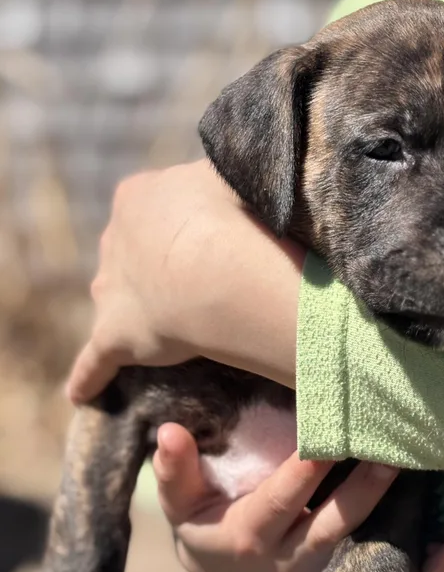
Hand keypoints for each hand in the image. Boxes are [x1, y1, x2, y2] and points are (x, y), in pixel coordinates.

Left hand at [67, 160, 303, 403]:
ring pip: (114, 295)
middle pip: (131, 251)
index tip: (211, 236)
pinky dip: (89, 376)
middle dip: (156, 263)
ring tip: (164, 324)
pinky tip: (81, 393)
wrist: (220, 265)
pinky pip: (95, 361)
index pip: (153, 206)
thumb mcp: (227, 178)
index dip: (183, 223)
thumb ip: (216, 185)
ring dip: (135, 307)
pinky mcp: (114, 335)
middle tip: (199, 279)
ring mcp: (110, 287)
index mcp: (138, 196)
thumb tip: (224, 190)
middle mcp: (115, 238)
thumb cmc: (232, 216)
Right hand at [154, 423, 443, 571]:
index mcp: (248, 535)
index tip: (328, 434)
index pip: (281, 498)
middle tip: (395, 453)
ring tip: (430, 494)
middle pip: (332, 526)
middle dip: (363, 490)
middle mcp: (289, 562)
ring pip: (364, 557)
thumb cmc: (206, 524)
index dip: (305, 469)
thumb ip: (175, 469)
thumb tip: (169, 431)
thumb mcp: (180, 502)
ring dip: (401, 531)